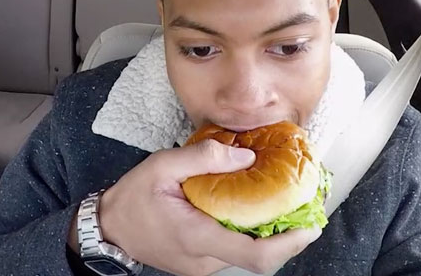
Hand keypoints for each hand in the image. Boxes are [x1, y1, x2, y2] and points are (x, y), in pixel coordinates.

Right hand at [98, 140, 321, 275]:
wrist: (110, 228)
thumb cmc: (133, 198)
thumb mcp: (162, 166)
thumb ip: (204, 158)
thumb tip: (247, 156)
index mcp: (196, 236)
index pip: (254, 255)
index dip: (289, 244)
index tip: (310, 225)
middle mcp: (204, 258)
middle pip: (260, 258)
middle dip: (289, 236)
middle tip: (306, 207)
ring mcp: (203, 264)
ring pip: (249, 255)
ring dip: (272, 234)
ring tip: (285, 203)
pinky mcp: (201, 262)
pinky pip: (235, 250)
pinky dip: (252, 233)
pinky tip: (255, 210)